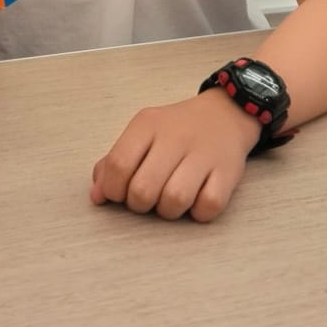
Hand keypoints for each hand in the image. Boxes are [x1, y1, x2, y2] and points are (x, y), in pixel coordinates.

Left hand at [90, 90, 260, 223]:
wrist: (224, 115)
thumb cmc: (174, 131)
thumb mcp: (141, 135)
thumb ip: (113, 163)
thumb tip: (97, 196)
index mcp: (148, 124)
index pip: (118, 165)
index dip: (113, 190)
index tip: (121, 193)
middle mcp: (175, 136)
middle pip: (143, 189)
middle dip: (139, 204)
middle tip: (148, 197)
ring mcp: (204, 154)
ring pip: (175, 201)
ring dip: (169, 211)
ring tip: (171, 200)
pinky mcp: (228, 172)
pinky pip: (208, 207)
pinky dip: (199, 212)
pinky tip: (197, 199)